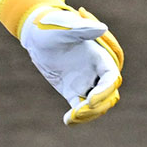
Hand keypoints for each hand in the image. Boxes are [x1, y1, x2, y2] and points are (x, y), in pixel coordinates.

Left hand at [0, 0, 124, 124]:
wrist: (36, 34)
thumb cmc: (52, 26)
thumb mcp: (65, 27)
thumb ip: (82, 29)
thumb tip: (102, 28)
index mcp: (99, 56)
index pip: (111, 77)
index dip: (105, 90)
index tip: (90, 99)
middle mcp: (95, 71)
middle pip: (107, 95)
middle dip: (99, 106)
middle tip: (80, 111)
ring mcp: (85, 82)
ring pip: (95, 104)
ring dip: (88, 114)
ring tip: (72, 117)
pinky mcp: (72, 90)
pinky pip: (79, 107)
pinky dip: (76, 116)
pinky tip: (67, 120)